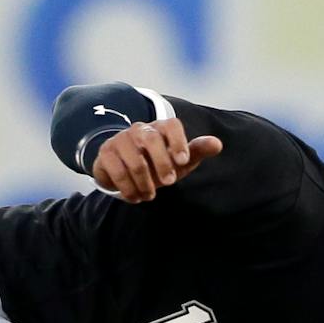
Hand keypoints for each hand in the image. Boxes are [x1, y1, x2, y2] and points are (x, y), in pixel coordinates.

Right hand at [91, 119, 224, 202]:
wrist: (124, 168)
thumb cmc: (158, 163)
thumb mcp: (179, 161)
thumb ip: (197, 151)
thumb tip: (218, 144)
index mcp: (160, 128)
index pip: (172, 125)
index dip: (178, 141)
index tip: (183, 161)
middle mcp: (140, 129)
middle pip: (152, 140)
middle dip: (162, 164)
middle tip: (169, 183)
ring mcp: (121, 139)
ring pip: (135, 162)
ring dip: (145, 184)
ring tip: (149, 196)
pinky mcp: (106, 153)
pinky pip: (118, 172)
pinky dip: (128, 189)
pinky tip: (135, 196)